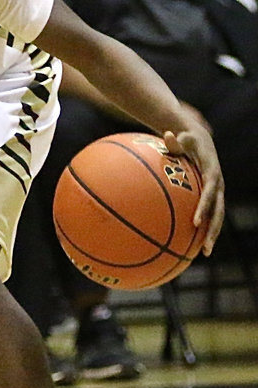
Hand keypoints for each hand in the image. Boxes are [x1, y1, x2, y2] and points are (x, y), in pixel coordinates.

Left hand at [163, 124, 224, 254]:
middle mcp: (218, 185)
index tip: (195, 223)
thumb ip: (174, 141)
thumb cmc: (186, 140)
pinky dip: (205, 229)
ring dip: (212, 235)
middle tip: (206, 247)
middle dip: (213, 230)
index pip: (210, 193)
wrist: (201, 140)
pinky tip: (194, 245)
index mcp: (212, 173)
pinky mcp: (213, 197)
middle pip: (219, 211)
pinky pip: (211, 214)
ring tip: (205, 253)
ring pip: (218, 216)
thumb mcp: (182, 139)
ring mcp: (217, 192)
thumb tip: (167, 134)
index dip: (204, 207)